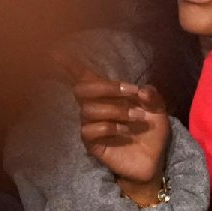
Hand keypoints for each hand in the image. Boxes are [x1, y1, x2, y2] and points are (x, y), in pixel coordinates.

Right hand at [73, 69, 170, 204]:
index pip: (83, 76)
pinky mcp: (92, 144)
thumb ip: (151, 96)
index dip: (69, 64)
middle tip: (131, 92)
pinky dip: (110, 127)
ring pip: (89, 110)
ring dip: (116, 110)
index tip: (53, 51)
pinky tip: (125, 132)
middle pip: (81, 89)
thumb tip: (141, 91)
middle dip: (107, 87)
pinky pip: (90, 130)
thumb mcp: (158, 109)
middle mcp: (95, 107)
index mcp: (108, 95)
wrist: (153, 159)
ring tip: (136, 117)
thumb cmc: (151, 131)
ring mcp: (92, 125)